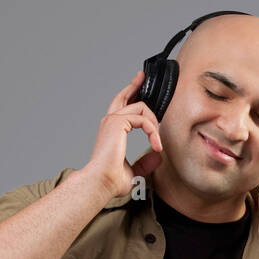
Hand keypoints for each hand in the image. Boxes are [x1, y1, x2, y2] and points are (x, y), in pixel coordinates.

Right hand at [82, 70, 163, 201]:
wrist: (101, 183)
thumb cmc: (111, 180)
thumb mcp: (134, 171)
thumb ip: (145, 162)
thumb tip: (158, 156)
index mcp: (111, 130)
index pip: (122, 106)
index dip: (131, 94)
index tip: (139, 84)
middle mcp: (110, 121)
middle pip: (124, 95)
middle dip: (136, 84)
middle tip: (144, 75)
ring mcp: (113, 120)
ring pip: (142, 108)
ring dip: (154, 125)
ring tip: (157, 142)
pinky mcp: (118, 122)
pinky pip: (144, 119)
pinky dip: (153, 131)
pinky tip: (156, 145)